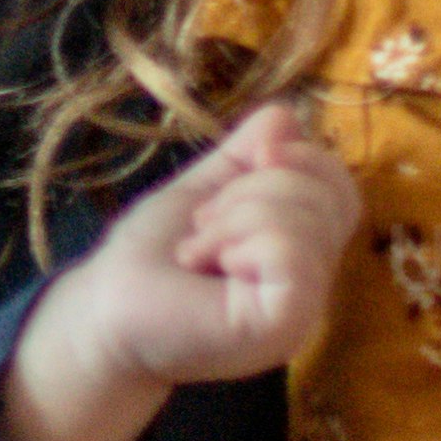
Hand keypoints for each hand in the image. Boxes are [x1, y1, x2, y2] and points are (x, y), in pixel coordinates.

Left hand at [0, 104, 354, 440]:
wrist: (101, 311)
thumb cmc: (151, 257)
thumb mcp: (205, 189)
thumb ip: (247, 155)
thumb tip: (287, 115)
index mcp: (301, 252)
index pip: (339, 189)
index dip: (303, 159)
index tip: (247, 167)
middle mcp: (313, 283)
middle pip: (330, 195)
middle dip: (256, 186)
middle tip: (205, 226)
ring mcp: (304, 310)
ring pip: (308, 218)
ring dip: (236, 215)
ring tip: (199, 249)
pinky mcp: (284, 325)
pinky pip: (292, 252)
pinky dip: (240, 240)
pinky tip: (208, 265)